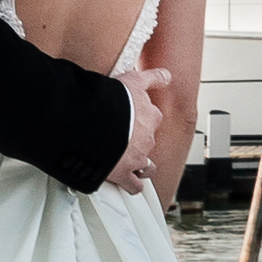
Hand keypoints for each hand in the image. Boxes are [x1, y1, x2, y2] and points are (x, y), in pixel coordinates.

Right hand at [102, 64, 167, 194]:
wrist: (94, 120)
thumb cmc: (110, 100)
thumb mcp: (132, 80)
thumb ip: (151, 78)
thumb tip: (167, 75)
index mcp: (150, 116)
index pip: (152, 117)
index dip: (141, 118)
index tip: (133, 118)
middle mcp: (148, 137)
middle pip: (147, 140)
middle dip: (138, 140)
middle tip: (122, 137)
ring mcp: (137, 156)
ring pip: (145, 163)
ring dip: (139, 163)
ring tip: (128, 161)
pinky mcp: (124, 173)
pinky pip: (134, 184)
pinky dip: (132, 185)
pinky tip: (127, 183)